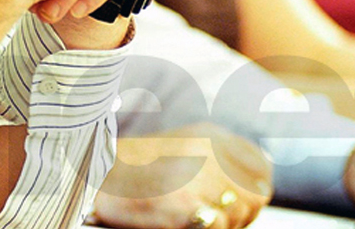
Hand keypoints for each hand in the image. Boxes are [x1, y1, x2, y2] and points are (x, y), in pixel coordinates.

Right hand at [91, 124, 271, 228]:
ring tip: (193, 218)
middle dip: (240, 214)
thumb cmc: (136, 172)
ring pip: (237, 215)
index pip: (261, 169)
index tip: (239, 203)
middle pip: (254, 196)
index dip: (254, 191)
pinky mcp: (185, 205)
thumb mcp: (183, 150)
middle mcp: (210, 151)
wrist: (93, 178)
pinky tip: (182, 221)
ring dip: (221, 224)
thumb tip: (252, 189)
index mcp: (211, 135)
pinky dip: (202, 228)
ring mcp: (199, 177)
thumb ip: (216, 161)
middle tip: (211, 218)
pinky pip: (214, 225)